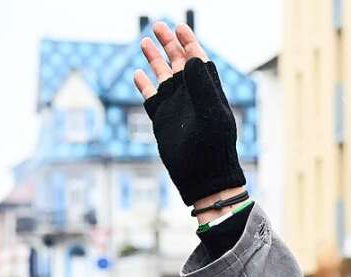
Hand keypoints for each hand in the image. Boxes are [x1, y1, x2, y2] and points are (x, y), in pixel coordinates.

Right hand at [133, 22, 245, 207]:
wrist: (204, 178)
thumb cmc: (213, 148)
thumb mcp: (211, 115)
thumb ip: (203, 86)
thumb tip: (192, 57)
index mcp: (207, 92)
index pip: (199, 60)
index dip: (190, 43)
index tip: (180, 27)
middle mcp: (191, 96)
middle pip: (179, 62)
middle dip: (169, 43)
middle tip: (157, 24)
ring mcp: (176, 107)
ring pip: (163, 75)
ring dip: (155, 58)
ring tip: (144, 40)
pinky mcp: (162, 120)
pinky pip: (150, 97)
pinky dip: (144, 84)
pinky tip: (137, 72)